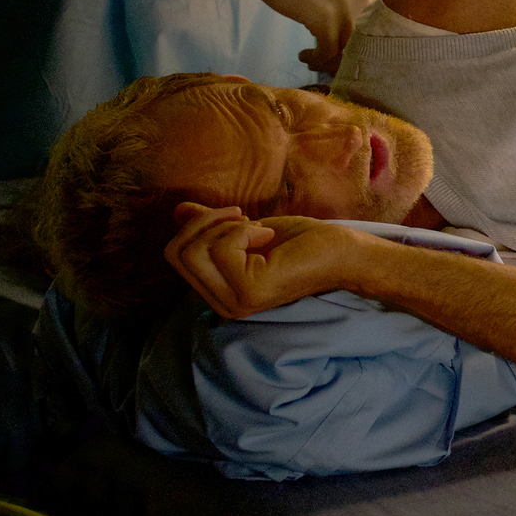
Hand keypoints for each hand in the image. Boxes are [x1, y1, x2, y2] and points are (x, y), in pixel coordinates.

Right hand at [163, 202, 377, 319]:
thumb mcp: (246, 229)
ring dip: (224, 225)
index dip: (198, 225)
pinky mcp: (250, 292)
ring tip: (258, 228)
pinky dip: (243, 230)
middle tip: (243, 216)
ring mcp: (235, 302)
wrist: (341, 250)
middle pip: (176, 253)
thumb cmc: (300, 241)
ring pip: (192, 252)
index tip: (236, 217)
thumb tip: (180, 210)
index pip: (174, 256)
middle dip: (206, 221)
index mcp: (218, 292)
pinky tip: (268, 237)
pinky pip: (221, 248)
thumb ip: (212, 227)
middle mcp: (222, 304)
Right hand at [222, 0, 378, 71]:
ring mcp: (344, 4)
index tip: (337, 55)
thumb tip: (358, 57)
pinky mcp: (323, 17)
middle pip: (363, 43)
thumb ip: (351, 15)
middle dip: (342, 58)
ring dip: (328, 63)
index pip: (374, 30)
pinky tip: (303, 55)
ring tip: (311, 59)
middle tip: (322, 61)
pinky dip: (316, 59)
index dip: (357, 49)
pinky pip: (327, 53)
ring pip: (347, 51)